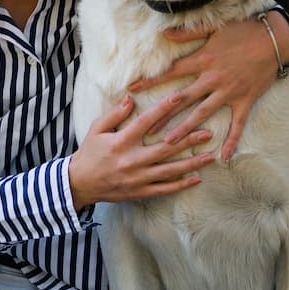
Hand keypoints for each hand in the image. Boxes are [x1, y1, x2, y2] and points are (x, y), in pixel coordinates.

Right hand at [68, 93, 216, 208]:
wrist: (79, 184)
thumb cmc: (88, 154)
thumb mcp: (96, 130)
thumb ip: (114, 114)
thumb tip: (131, 99)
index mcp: (121, 142)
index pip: (146, 121)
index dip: (164, 108)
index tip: (180, 97)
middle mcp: (131, 160)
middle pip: (165, 148)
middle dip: (188, 139)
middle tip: (208, 132)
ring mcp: (137, 178)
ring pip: (169, 170)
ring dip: (191, 163)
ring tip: (210, 156)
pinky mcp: (139, 192)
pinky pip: (164, 189)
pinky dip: (181, 184)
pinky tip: (197, 178)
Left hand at [128, 17, 286, 160]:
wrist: (276, 38)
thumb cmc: (244, 30)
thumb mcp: (214, 28)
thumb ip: (188, 32)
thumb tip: (164, 33)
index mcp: (203, 60)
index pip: (171, 72)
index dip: (151, 80)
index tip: (132, 88)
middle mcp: (212, 79)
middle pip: (182, 99)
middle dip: (163, 114)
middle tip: (145, 130)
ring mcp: (229, 91)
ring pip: (203, 113)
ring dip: (186, 129)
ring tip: (169, 143)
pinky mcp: (245, 100)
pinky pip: (238, 123)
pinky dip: (232, 140)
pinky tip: (224, 156)